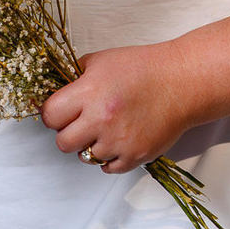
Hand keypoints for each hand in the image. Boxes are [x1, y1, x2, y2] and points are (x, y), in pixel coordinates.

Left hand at [40, 42, 194, 172]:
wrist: (179, 82)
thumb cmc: (142, 68)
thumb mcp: (101, 60)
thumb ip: (75, 77)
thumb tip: (55, 92)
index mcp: (89, 91)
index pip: (50, 115)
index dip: (52, 113)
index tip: (59, 112)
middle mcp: (101, 119)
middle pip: (63, 143)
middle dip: (68, 132)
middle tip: (80, 122)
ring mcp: (118, 141)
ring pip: (84, 157)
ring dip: (90, 144)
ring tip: (104, 128)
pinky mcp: (135, 156)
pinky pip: (107, 168)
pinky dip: (109, 157)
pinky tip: (116, 139)